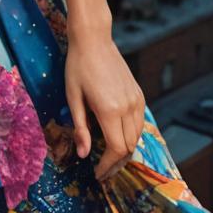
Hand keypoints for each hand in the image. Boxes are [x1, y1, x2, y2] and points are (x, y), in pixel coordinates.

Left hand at [64, 28, 145, 182]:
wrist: (94, 39)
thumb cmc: (78, 66)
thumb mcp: (73, 97)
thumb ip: (80, 128)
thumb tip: (84, 154)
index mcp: (110, 110)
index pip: (116, 149)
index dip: (107, 166)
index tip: (97, 173)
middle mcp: (128, 107)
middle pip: (128, 146)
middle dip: (116, 162)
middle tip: (102, 169)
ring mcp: (136, 100)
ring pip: (137, 137)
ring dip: (125, 150)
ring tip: (109, 156)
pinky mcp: (139, 94)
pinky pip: (139, 122)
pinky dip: (131, 134)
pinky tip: (118, 135)